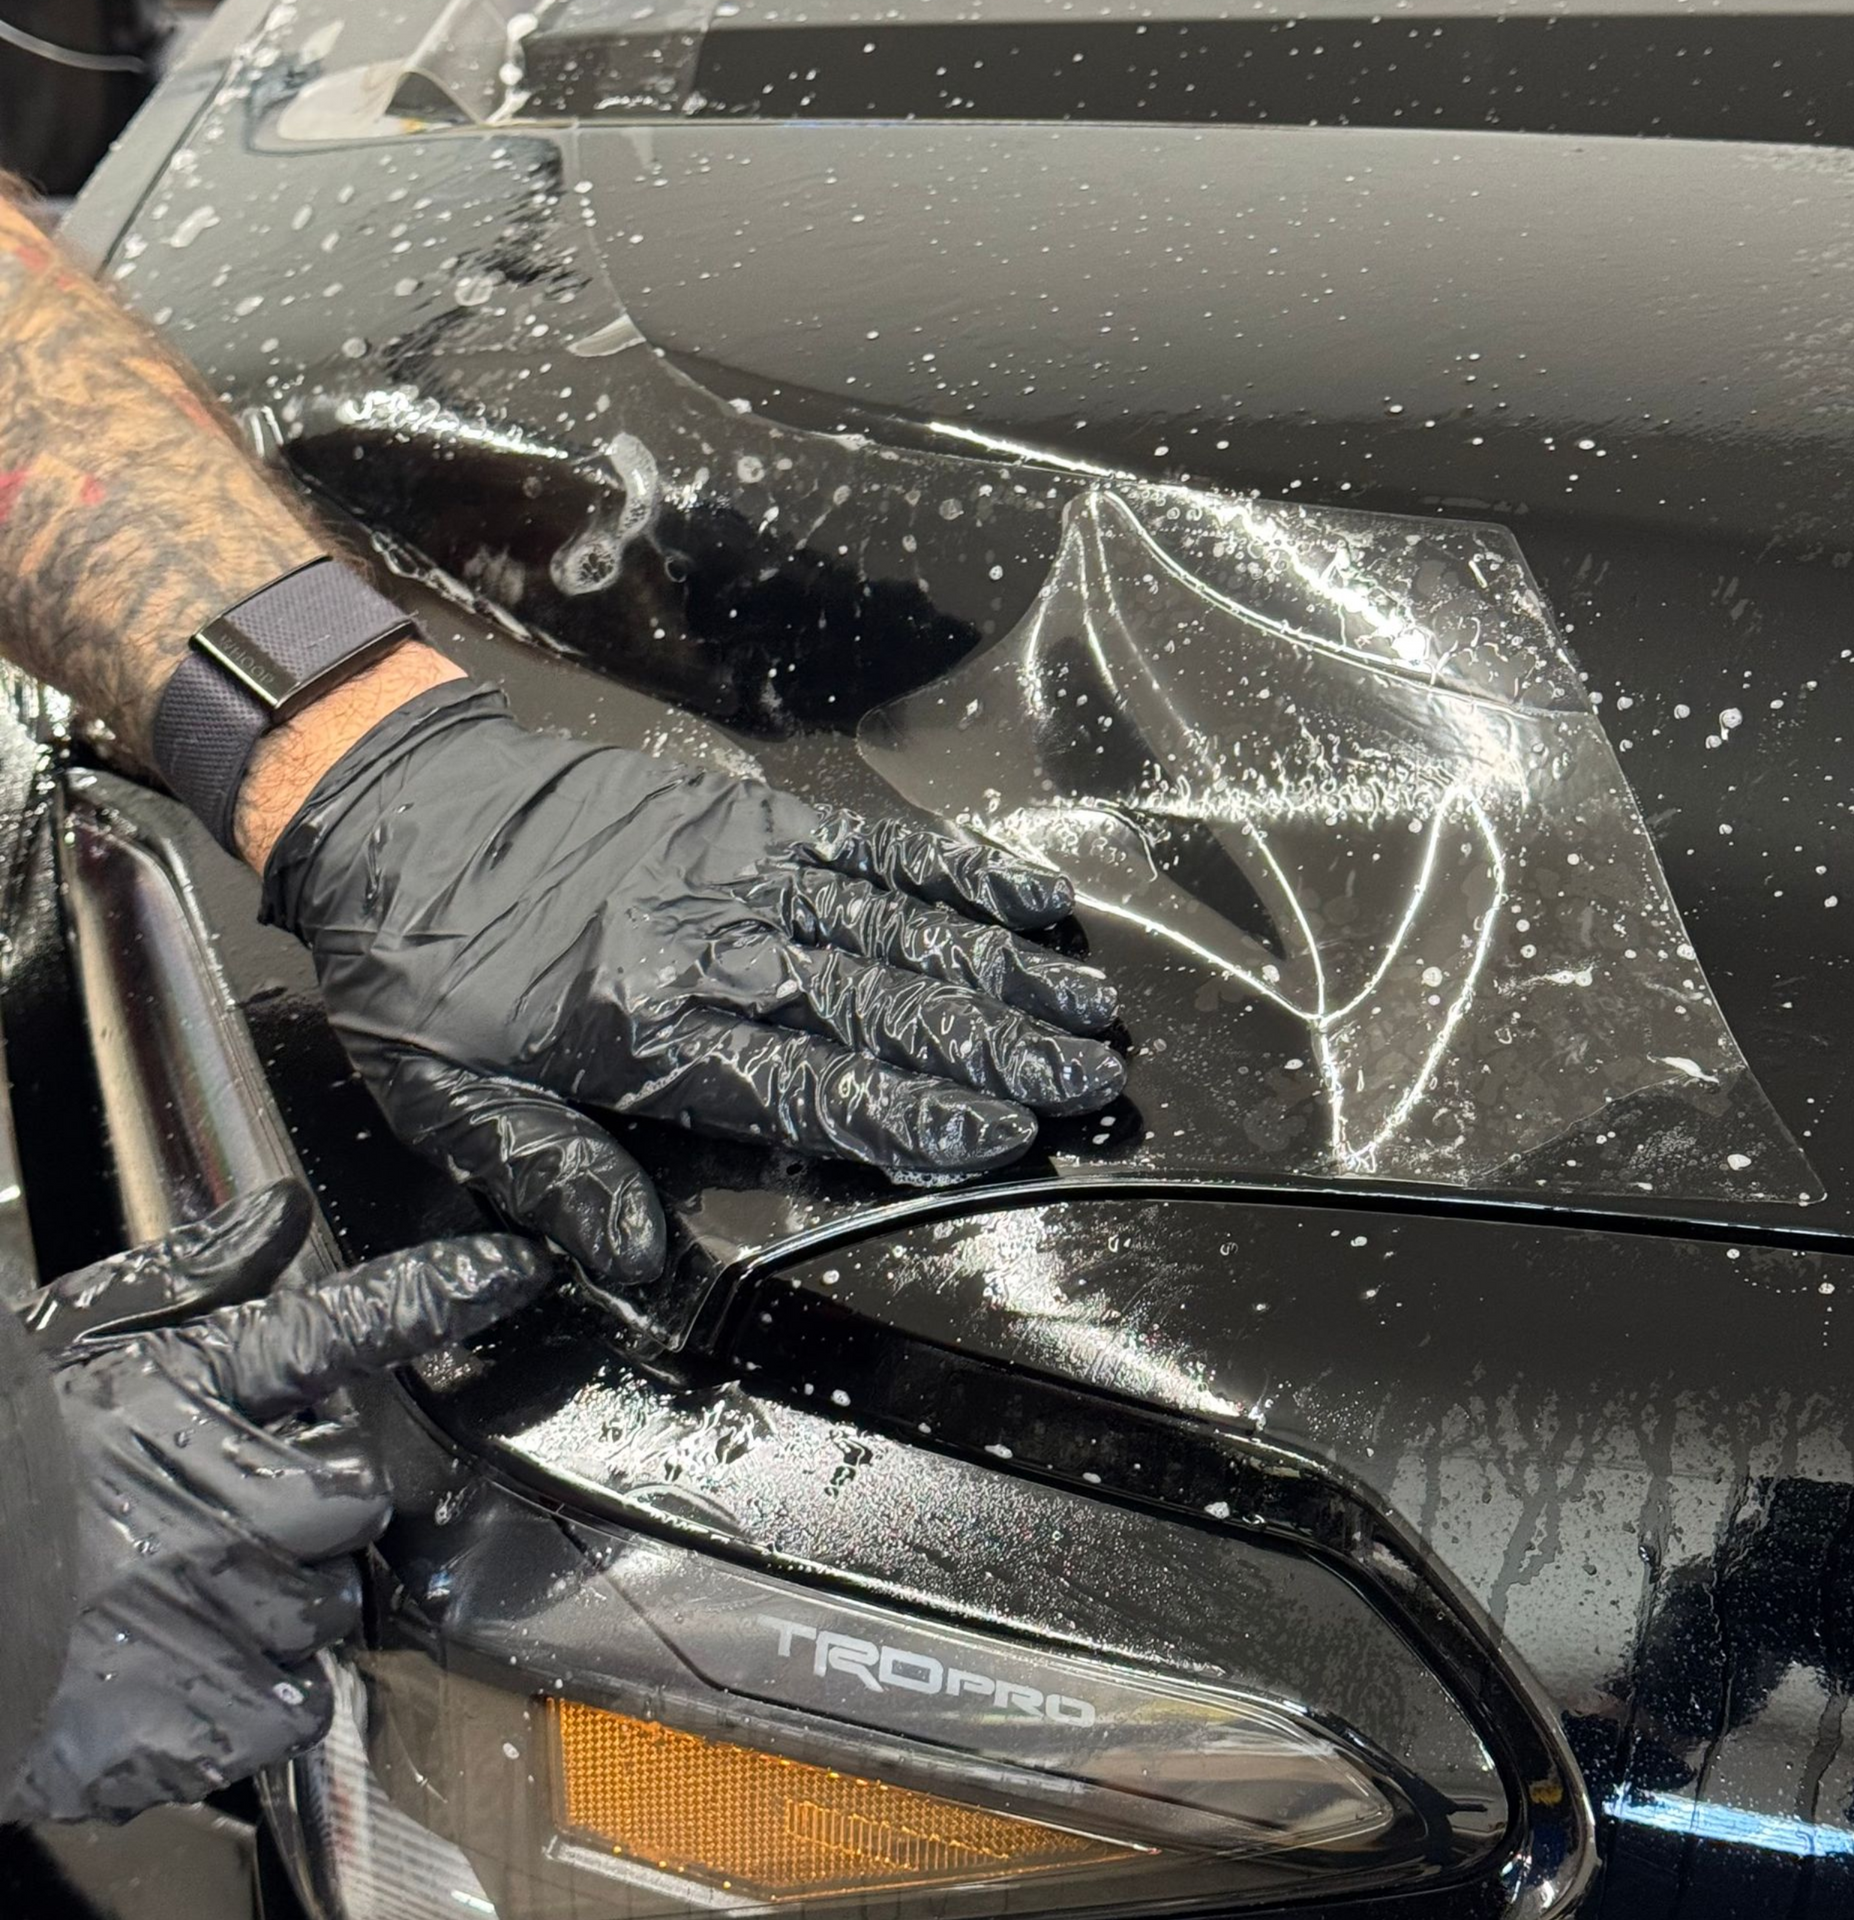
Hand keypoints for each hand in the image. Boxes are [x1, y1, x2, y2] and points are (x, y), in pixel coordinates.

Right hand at [6, 1183, 555, 1822]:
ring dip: (281, 1612)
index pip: (343, 1326)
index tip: (514, 1271)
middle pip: (359, 1504)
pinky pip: (293, 1712)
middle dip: (315, 1517)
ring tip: (185, 1600)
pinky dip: (254, 1705)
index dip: (438, 1294)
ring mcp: (210, 1612)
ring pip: (328, 1612)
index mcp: (190, 1392)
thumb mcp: (80, 1348)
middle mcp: (221, 1498)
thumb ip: (192, 1281)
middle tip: (230, 1522)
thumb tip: (280, 1215)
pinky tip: (183, 1674)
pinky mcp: (187, 1723)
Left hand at [261, 682, 1124, 1290]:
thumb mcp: (444, 1102)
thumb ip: (551, 1176)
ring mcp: (736, 870)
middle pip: (874, 1004)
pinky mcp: (744, 815)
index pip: (804, 1085)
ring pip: (890, 926)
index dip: (909, 1115)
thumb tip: (636, 1259)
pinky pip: (863, 844)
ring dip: (997, 969)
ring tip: (1085, 1007)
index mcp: (640, 1032)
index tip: (1000, 1138)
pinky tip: (1023, 897)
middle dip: (990, 1048)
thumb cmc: (424, 973)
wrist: (396, 809)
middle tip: (1086, 1081)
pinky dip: (950, 871)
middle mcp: (709, 947)